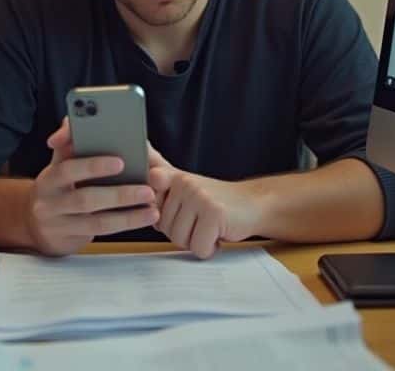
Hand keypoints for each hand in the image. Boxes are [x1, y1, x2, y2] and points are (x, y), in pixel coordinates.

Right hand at [23, 119, 159, 256]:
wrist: (37, 224)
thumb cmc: (59, 186)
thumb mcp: (60, 164)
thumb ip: (70, 143)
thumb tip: (72, 120)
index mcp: (49, 176)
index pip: (67, 168)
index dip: (93, 165)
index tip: (121, 162)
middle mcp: (49, 201)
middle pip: (85, 198)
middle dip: (119, 194)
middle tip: (147, 188)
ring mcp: (57, 224)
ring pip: (96, 221)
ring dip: (127, 215)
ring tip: (152, 205)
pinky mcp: (69, 240)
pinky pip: (100, 233)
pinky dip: (124, 224)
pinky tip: (143, 217)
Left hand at [147, 144, 262, 258]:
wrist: (252, 203)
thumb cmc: (214, 201)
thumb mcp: (184, 185)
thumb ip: (161, 172)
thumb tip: (141, 146)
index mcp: (172, 176)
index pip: (148, 187)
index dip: (154, 205)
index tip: (168, 203)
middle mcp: (183, 182)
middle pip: (164, 227)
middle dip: (182, 233)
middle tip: (200, 221)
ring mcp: (198, 196)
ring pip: (179, 239)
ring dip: (196, 242)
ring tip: (207, 227)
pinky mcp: (213, 213)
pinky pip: (198, 247)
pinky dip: (209, 249)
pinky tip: (217, 235)